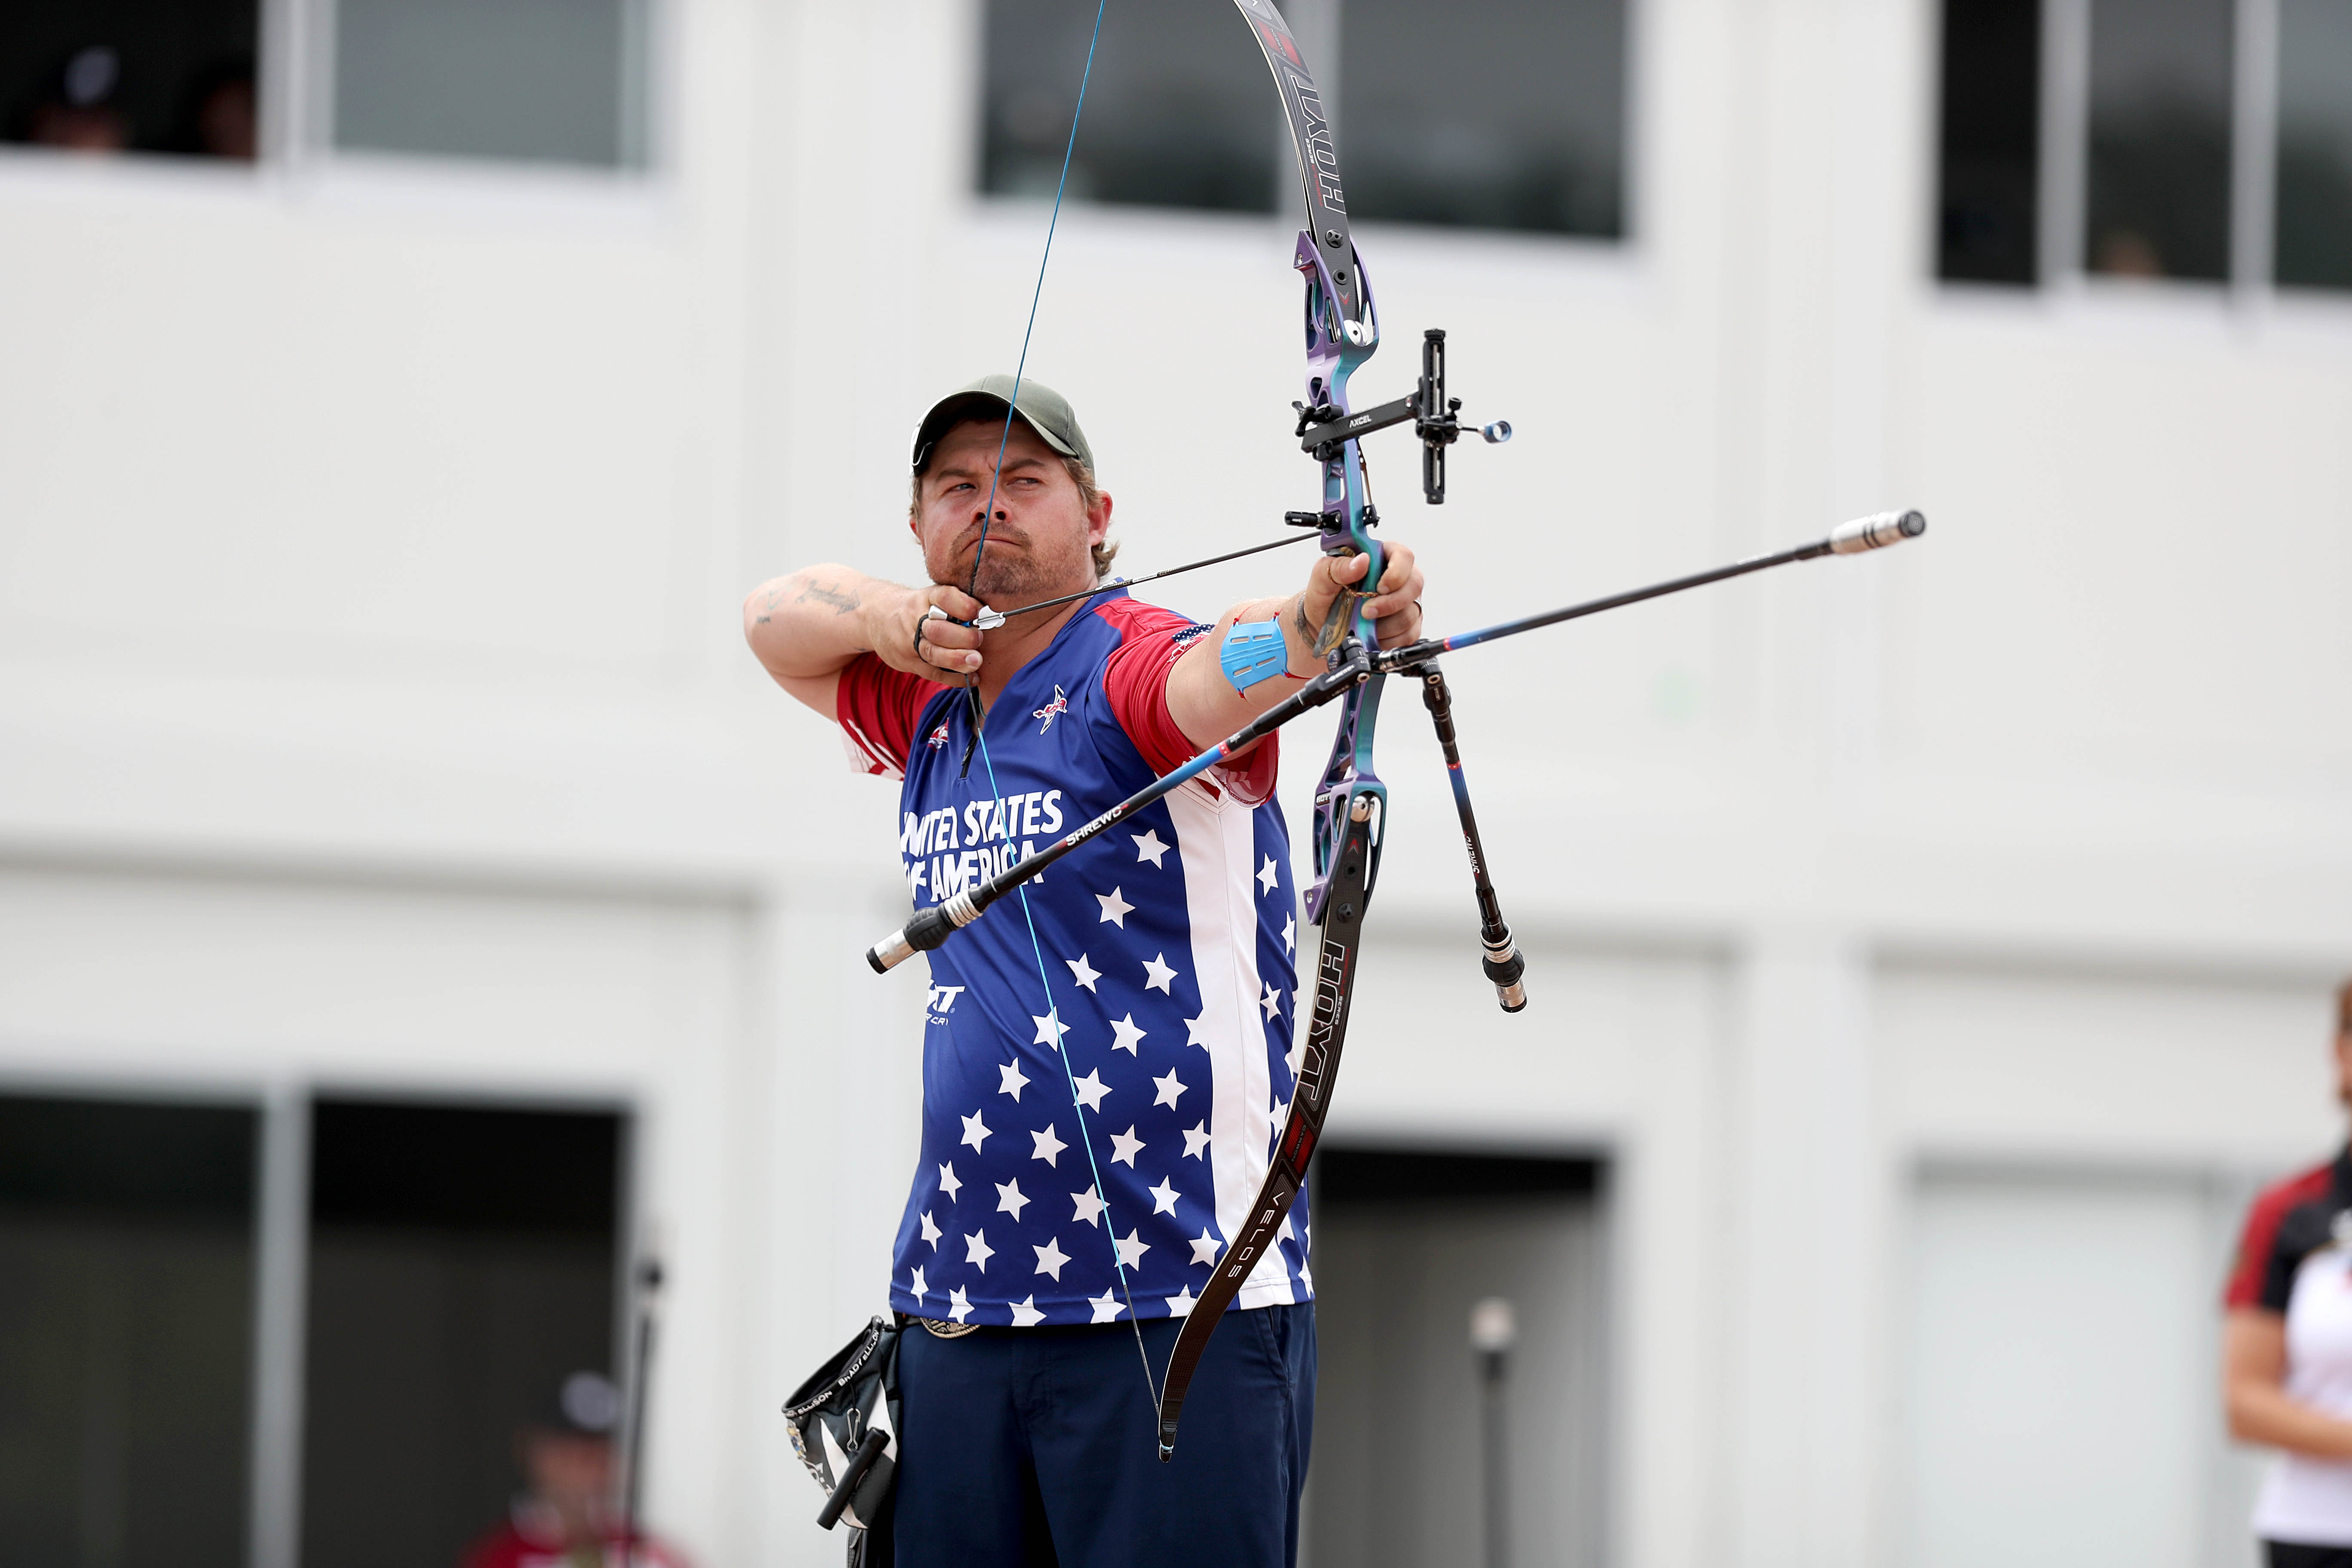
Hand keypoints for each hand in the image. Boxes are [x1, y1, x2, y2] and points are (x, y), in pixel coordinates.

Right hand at [872, 584, 986, 684]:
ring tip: (976, 662)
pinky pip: (932, 673)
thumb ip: (957, 604)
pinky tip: (972, 678)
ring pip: (932, 653)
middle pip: (937, 630)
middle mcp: (914, 619)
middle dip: (962, 637)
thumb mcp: (932, 597)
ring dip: (957, 659)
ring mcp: (908, 642)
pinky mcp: (908, 662)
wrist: (877, 616)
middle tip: (979, 639)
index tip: (979, 613)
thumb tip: (989, 617)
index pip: (945, 597)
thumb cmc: (917, 608)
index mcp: (925, 597)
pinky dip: (954, 678)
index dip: (964, 606)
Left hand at [1296, 543, 1424, 653]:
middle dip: (1392, 603)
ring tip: (1363, 624)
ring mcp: (1405, 602)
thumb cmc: (1325, 596)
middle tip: (1367, 612)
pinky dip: (1389, 639)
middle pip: (1415, 584)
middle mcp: (1398, 578)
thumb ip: (1339, 566)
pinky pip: (1409, 634)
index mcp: (1381, 557)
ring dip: (1386, 625)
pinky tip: (1373, 636)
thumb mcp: (1322, 577)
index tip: (1379, 587)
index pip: (1403, 556)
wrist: (1321, 625)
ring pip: (1411, 613)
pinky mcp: (1406, 626)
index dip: (1397, 572)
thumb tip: (1361, 561)